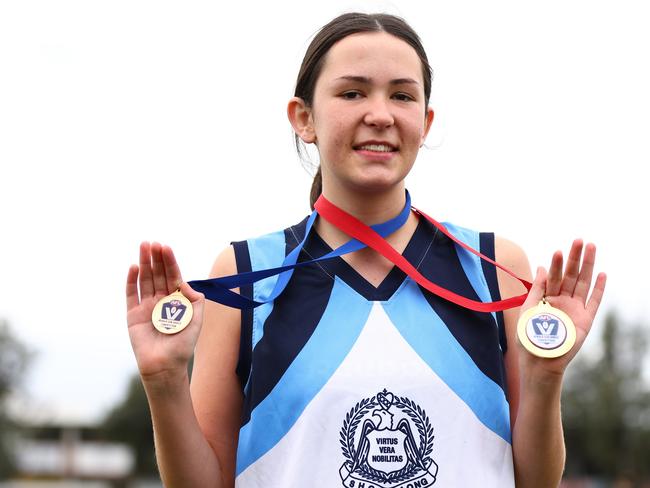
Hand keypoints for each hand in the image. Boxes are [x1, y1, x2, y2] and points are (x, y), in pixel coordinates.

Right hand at [125, 242, 203, 379]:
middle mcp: (161, 301)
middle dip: (156, 258)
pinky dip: (131, 280)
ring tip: (144, 247)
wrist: (165, 366)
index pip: (173, 277)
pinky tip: (134, 267)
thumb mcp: (196, 321)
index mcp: (176, 301)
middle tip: (153, 243)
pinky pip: (131, 294)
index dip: (170, 262)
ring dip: (144, 263)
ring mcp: (146, 307)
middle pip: (158, 275)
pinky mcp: (133, 315)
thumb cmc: (182, 346)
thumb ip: (195, 301)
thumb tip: (186, 283)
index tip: (166, 247)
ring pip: (145, 280)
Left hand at [518, 239, 606, 376]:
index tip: (559, 251)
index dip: (557, 264)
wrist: (539, 360)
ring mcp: (575, 309)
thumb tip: (542, 267)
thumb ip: (537, 288)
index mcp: (547, 297)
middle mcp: (562, 300)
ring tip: (592, 247)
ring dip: (588, 266)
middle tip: (579, 240)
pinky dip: (598, 288)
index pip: (554, 276)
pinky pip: (594, 301)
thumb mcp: (528, 308)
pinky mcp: (585, 320)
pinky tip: (602, 273)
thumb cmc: (529, 337)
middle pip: (571, 275)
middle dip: (575, 258)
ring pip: (583, 283)